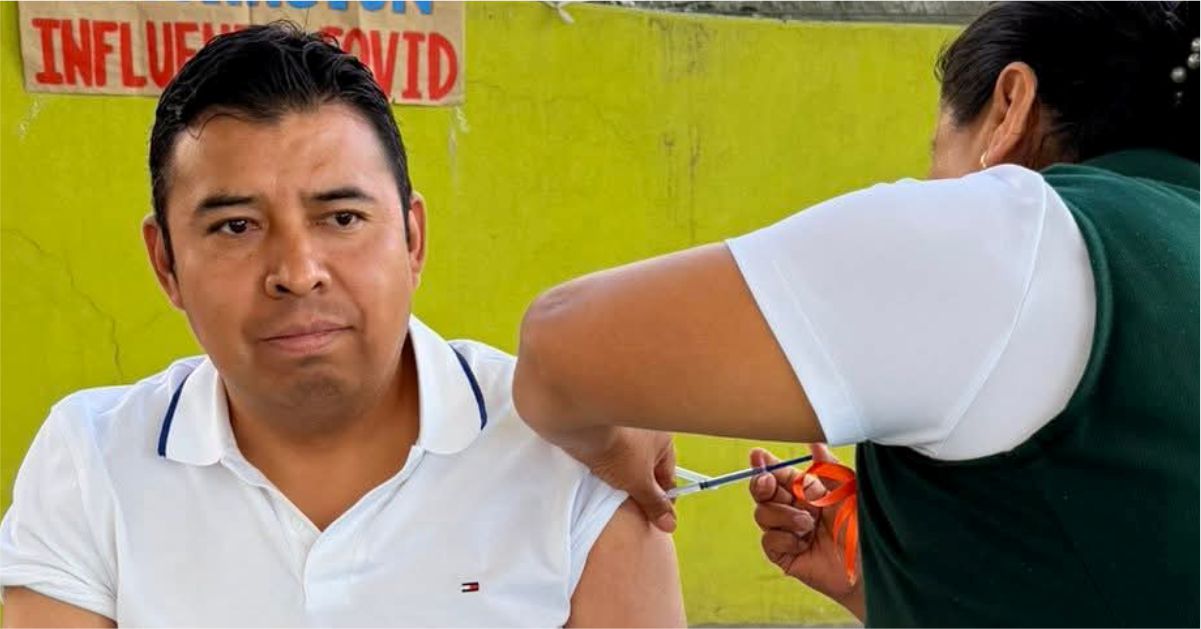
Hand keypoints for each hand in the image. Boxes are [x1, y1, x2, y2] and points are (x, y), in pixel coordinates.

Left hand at [556, 425, 678, 532]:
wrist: (580, 421)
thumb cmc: (616, 448)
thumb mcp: (637, 482)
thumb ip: (654, 503)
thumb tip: (670, 524)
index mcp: (664, 439)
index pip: (668, 475)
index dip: (661, 499)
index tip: (654, 517)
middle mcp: (648, 427)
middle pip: (648, 465)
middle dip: (640, 485)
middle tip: (629, 505)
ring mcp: (625, 424)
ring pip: (628, 457)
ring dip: (621, 472)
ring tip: (609, 488)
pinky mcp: (602, 424)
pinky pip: (610, 448)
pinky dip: (605, 460)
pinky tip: (596, 471)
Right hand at [749, 444, 863, 619]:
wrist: (870, 567)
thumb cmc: (866, 530)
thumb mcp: (850, 493)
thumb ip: (830, 468)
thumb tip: (815, 443)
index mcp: (809, 493)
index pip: (780, 475)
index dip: (767, 465)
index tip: (759, 456)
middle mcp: (796, 511)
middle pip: (762, 492)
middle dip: (762, 485)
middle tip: (768, 482)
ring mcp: (789, 533)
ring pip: (762, 514)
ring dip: (783, 516)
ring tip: (808, 524)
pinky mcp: (785, 555)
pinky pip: (769, 540)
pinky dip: (784, 538)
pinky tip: (803, 543)